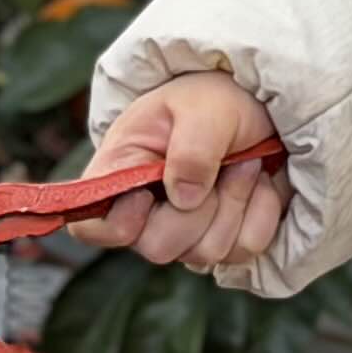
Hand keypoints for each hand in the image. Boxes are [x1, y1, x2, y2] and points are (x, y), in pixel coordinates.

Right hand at [75, 70, 284, 273]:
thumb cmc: (215, 99)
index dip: (118, 224)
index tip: (148, 193)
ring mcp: (184, 233)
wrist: (258, 107)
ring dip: (237, 201)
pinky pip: (245, 248)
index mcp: (120, 172)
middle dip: (202, 206)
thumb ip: (192, 148)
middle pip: (160, 247)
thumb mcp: (204, 106)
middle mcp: (145, 213)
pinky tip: (259, 181)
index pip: (90, 227)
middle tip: (227, 160)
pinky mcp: (223, 240)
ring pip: (207, 252)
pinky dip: (261, 211)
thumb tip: (185, 199)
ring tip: (245, 161)